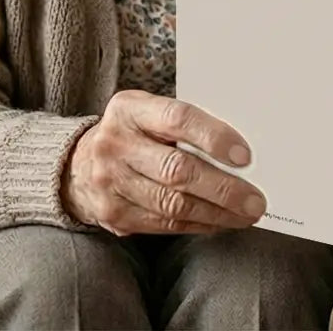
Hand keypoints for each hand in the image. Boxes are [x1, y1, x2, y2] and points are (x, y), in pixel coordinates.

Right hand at [61, 89, 265, 235]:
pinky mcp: (113, 215)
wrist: (77, 164)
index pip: (178, 118)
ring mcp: (110, 183)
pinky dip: (198, 224)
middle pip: (177, 170)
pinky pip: (164, 225)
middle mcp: (115, 144)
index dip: (213, 137)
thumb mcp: (149, 111)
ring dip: (216, 213)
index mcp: (130, 108)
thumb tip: (241, 148)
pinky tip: (220, 222)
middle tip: (255, 199)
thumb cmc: (134, 132)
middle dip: (223, 188)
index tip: (245, 156)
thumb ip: (186, 122)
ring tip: (246, 214)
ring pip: (173, 204)